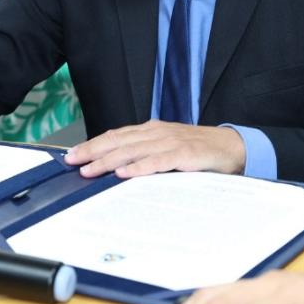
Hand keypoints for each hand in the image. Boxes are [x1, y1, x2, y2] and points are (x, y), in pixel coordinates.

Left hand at [64, 120, 245, 178]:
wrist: (231, 147)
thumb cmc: (197, 151)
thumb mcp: (166, 148)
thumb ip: (144, 153)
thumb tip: (115, 165)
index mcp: (151, 130)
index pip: (115, 136)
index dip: (92, 144)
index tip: (72, 154)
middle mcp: (157, 133)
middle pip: (118, 141)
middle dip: (92, 151)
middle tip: (71, 161)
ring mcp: (170, 142)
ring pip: (132, 151)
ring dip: (108, 161)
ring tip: (89, 170)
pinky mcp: (183, 154)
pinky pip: (157, 162)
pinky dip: (139, 167)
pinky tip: (124, 174)